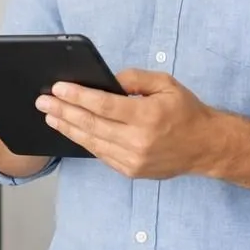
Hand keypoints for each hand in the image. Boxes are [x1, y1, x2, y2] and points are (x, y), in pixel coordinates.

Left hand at [35, 68, 220, 178]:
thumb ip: (134, 78)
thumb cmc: (186, 112)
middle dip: (64, 112)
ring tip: (50, 116)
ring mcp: (134, 159)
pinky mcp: (131, 170)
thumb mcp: (166, 84)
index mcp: (148, 116)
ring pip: (92, 142)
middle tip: (43, 102)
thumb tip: (105, 79)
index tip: (58, 88)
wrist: (206, 147)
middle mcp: (139, 140)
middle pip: (92, 125)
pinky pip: (100, 154)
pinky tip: (71, 130)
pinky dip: (83, 141)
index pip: (104, 105)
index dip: (78, 96)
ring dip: (68, 128)